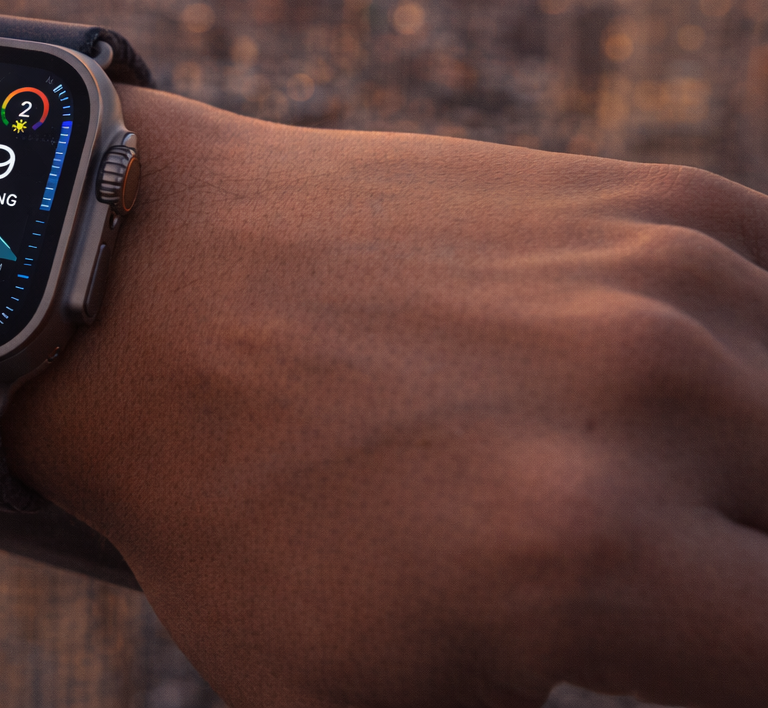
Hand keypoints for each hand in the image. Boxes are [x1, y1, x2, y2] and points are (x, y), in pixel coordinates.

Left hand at [8, 87, 767, 707]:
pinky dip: (754, 358)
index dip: (735, 665)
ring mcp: (663, 275)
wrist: (152, 292)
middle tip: (650, 575)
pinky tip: (666, 392)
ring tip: (646, 487)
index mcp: (591, 553)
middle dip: (734, 572)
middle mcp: (657, 397)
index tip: (689, 648)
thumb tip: (633, 680)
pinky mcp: (649, 200)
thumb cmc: (228, 508)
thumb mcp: (360, 695)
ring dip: (747, 468)